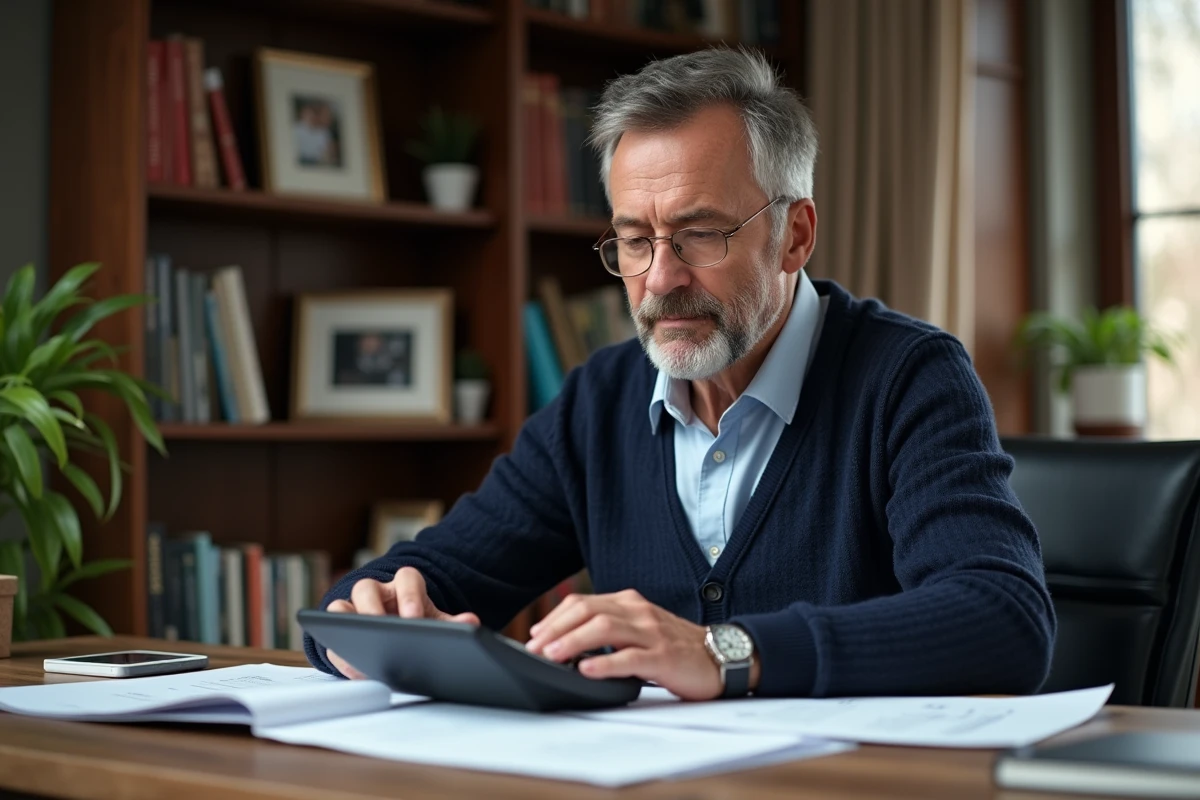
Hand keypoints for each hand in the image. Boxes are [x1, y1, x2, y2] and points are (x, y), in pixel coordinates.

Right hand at [324, 566, 479, 678]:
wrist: (398, 633)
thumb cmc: (417, 624)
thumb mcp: (435, 622)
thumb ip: (452, 623)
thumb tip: (471, 623)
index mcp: (405, 586)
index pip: (407, 578)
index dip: (409, 595)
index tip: (414, 619)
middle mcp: (377, 592)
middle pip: (367, 588)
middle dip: (373, 610)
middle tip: (382, 631)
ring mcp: (354, 607)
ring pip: (341, 606)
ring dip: (348, 625)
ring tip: (361, 650)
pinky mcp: (338, 626)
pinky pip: (329, 628)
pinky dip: (337, 647)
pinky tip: (352, 667)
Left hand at [524, 589, 727, 700]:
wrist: (722, 656)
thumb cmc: (677, 648)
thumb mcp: (640, 630)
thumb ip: (611, 630)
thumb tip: (567, 643)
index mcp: (630, 604)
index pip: (583, 602)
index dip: (555, 618)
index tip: (535, 635)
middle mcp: (638, 612)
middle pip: (588, 611)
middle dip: (556, 629)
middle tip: (535, 648)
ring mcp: (652, 633)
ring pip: (604, 629)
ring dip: (572, 642)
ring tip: (552, 656)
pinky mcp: (664, 656)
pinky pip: (629, 658)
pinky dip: (603, 664)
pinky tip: (585, 671)